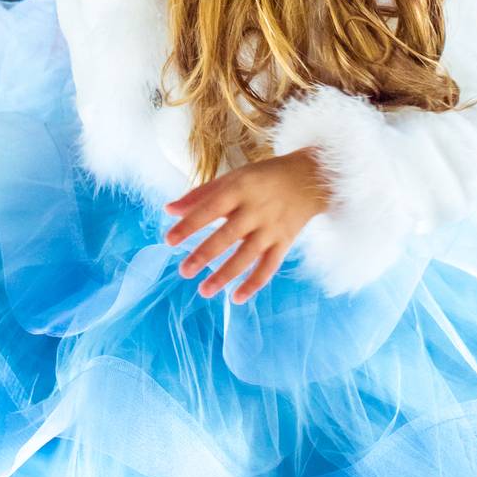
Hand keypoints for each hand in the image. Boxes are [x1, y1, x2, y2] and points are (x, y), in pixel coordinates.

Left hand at [163, 149, 330, 304]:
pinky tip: (236, 298)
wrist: (308, 178)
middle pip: (227, 235)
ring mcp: (271, 228)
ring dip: (225, 275)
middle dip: (205, 254)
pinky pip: (269, 267)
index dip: (189, 225)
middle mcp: (255, 210)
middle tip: (184, 271)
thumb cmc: (261, 178)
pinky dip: (254, 283)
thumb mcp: (232, 178)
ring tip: (204, 291)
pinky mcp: (285, 242)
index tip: (169, 240)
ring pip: (247, 256)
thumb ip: (200, 195)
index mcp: (239, 189)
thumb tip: (168, 210)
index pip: (209, 209)